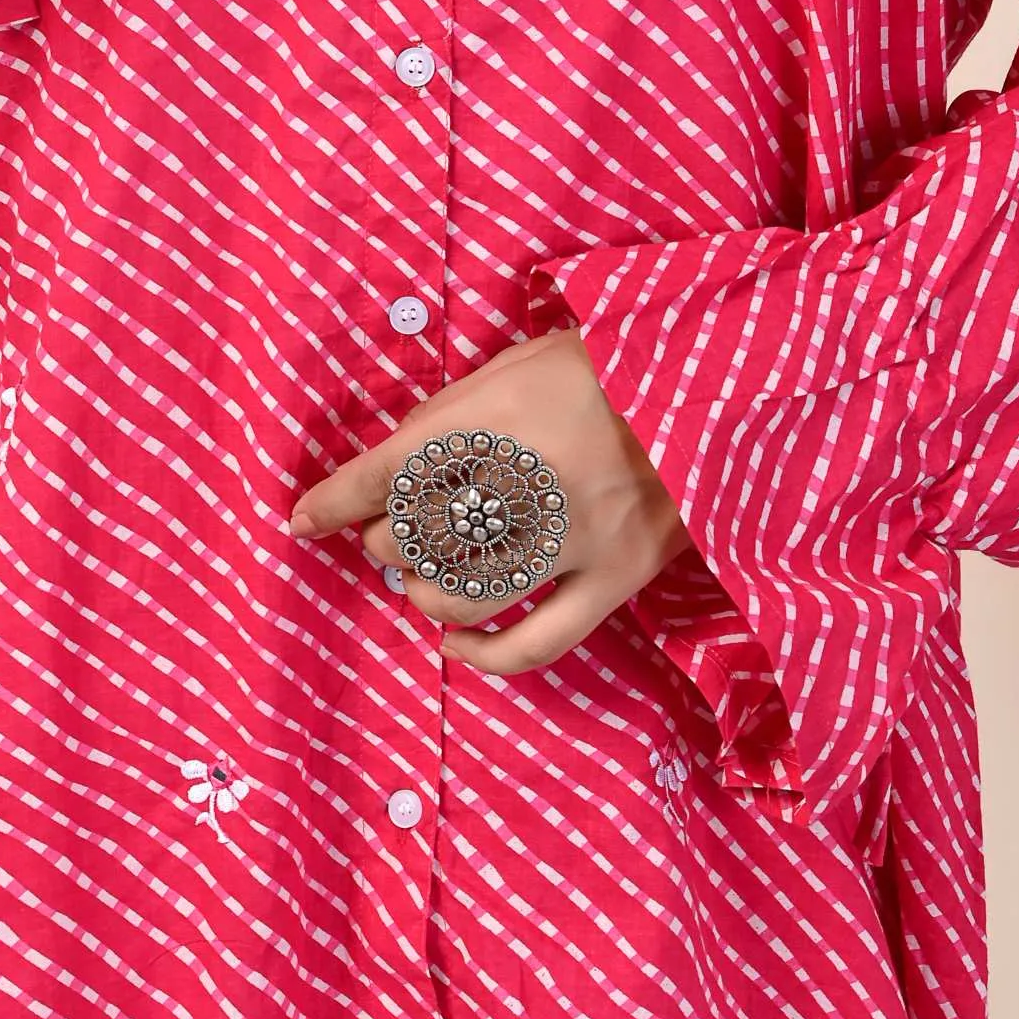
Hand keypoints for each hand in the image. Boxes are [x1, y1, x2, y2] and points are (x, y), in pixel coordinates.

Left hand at [289, 329, 695, 672]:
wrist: (714, 383)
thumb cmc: (607, 365)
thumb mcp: (518, 363)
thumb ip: (453, 413)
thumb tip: (390, 464)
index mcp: (499, 417)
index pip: (387, 471)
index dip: (333, 501)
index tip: (303, 519)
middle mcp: (530, 484)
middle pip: (416, 536)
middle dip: (383, 540)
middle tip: (387, 532)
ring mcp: (575, 538)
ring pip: (463, 594)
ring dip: (421, 592)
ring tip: (419, 580)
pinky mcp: (616, 577)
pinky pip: (537, 642)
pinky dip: (485, 655)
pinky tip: (455, 644)